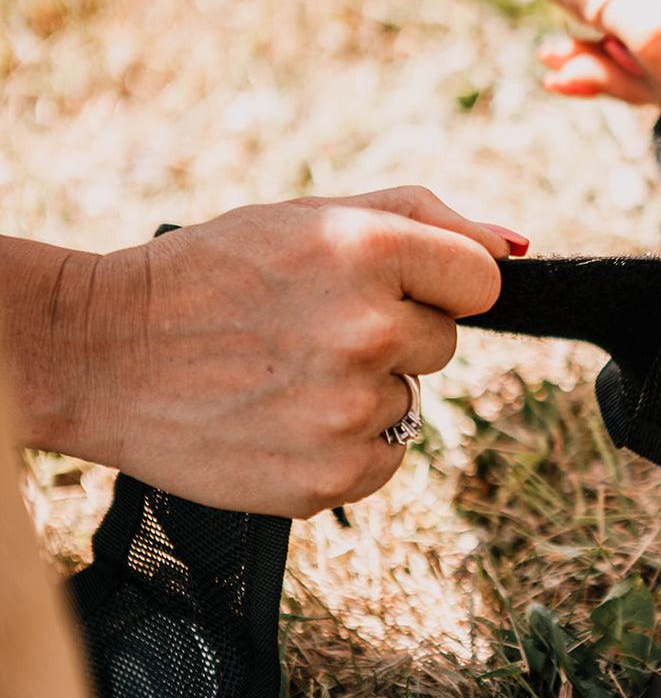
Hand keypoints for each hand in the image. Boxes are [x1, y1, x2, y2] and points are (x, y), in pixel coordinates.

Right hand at [32, 187, 523, 518]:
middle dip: (395, 334)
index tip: (391, 287)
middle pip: (446, 342)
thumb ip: (425, 220)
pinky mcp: (331, 479)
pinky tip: (284, 419)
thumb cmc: (214, 274)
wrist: (102, 354)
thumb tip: (520, 248)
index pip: (483, 282)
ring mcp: (350, 411)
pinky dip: (347, 446)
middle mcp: (367, 330)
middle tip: (310, 328)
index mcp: (365, 251)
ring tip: (283, 373)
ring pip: (412, 401)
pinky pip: (387, 458)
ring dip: (364, 390)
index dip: (440, 283)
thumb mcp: (310, 218)